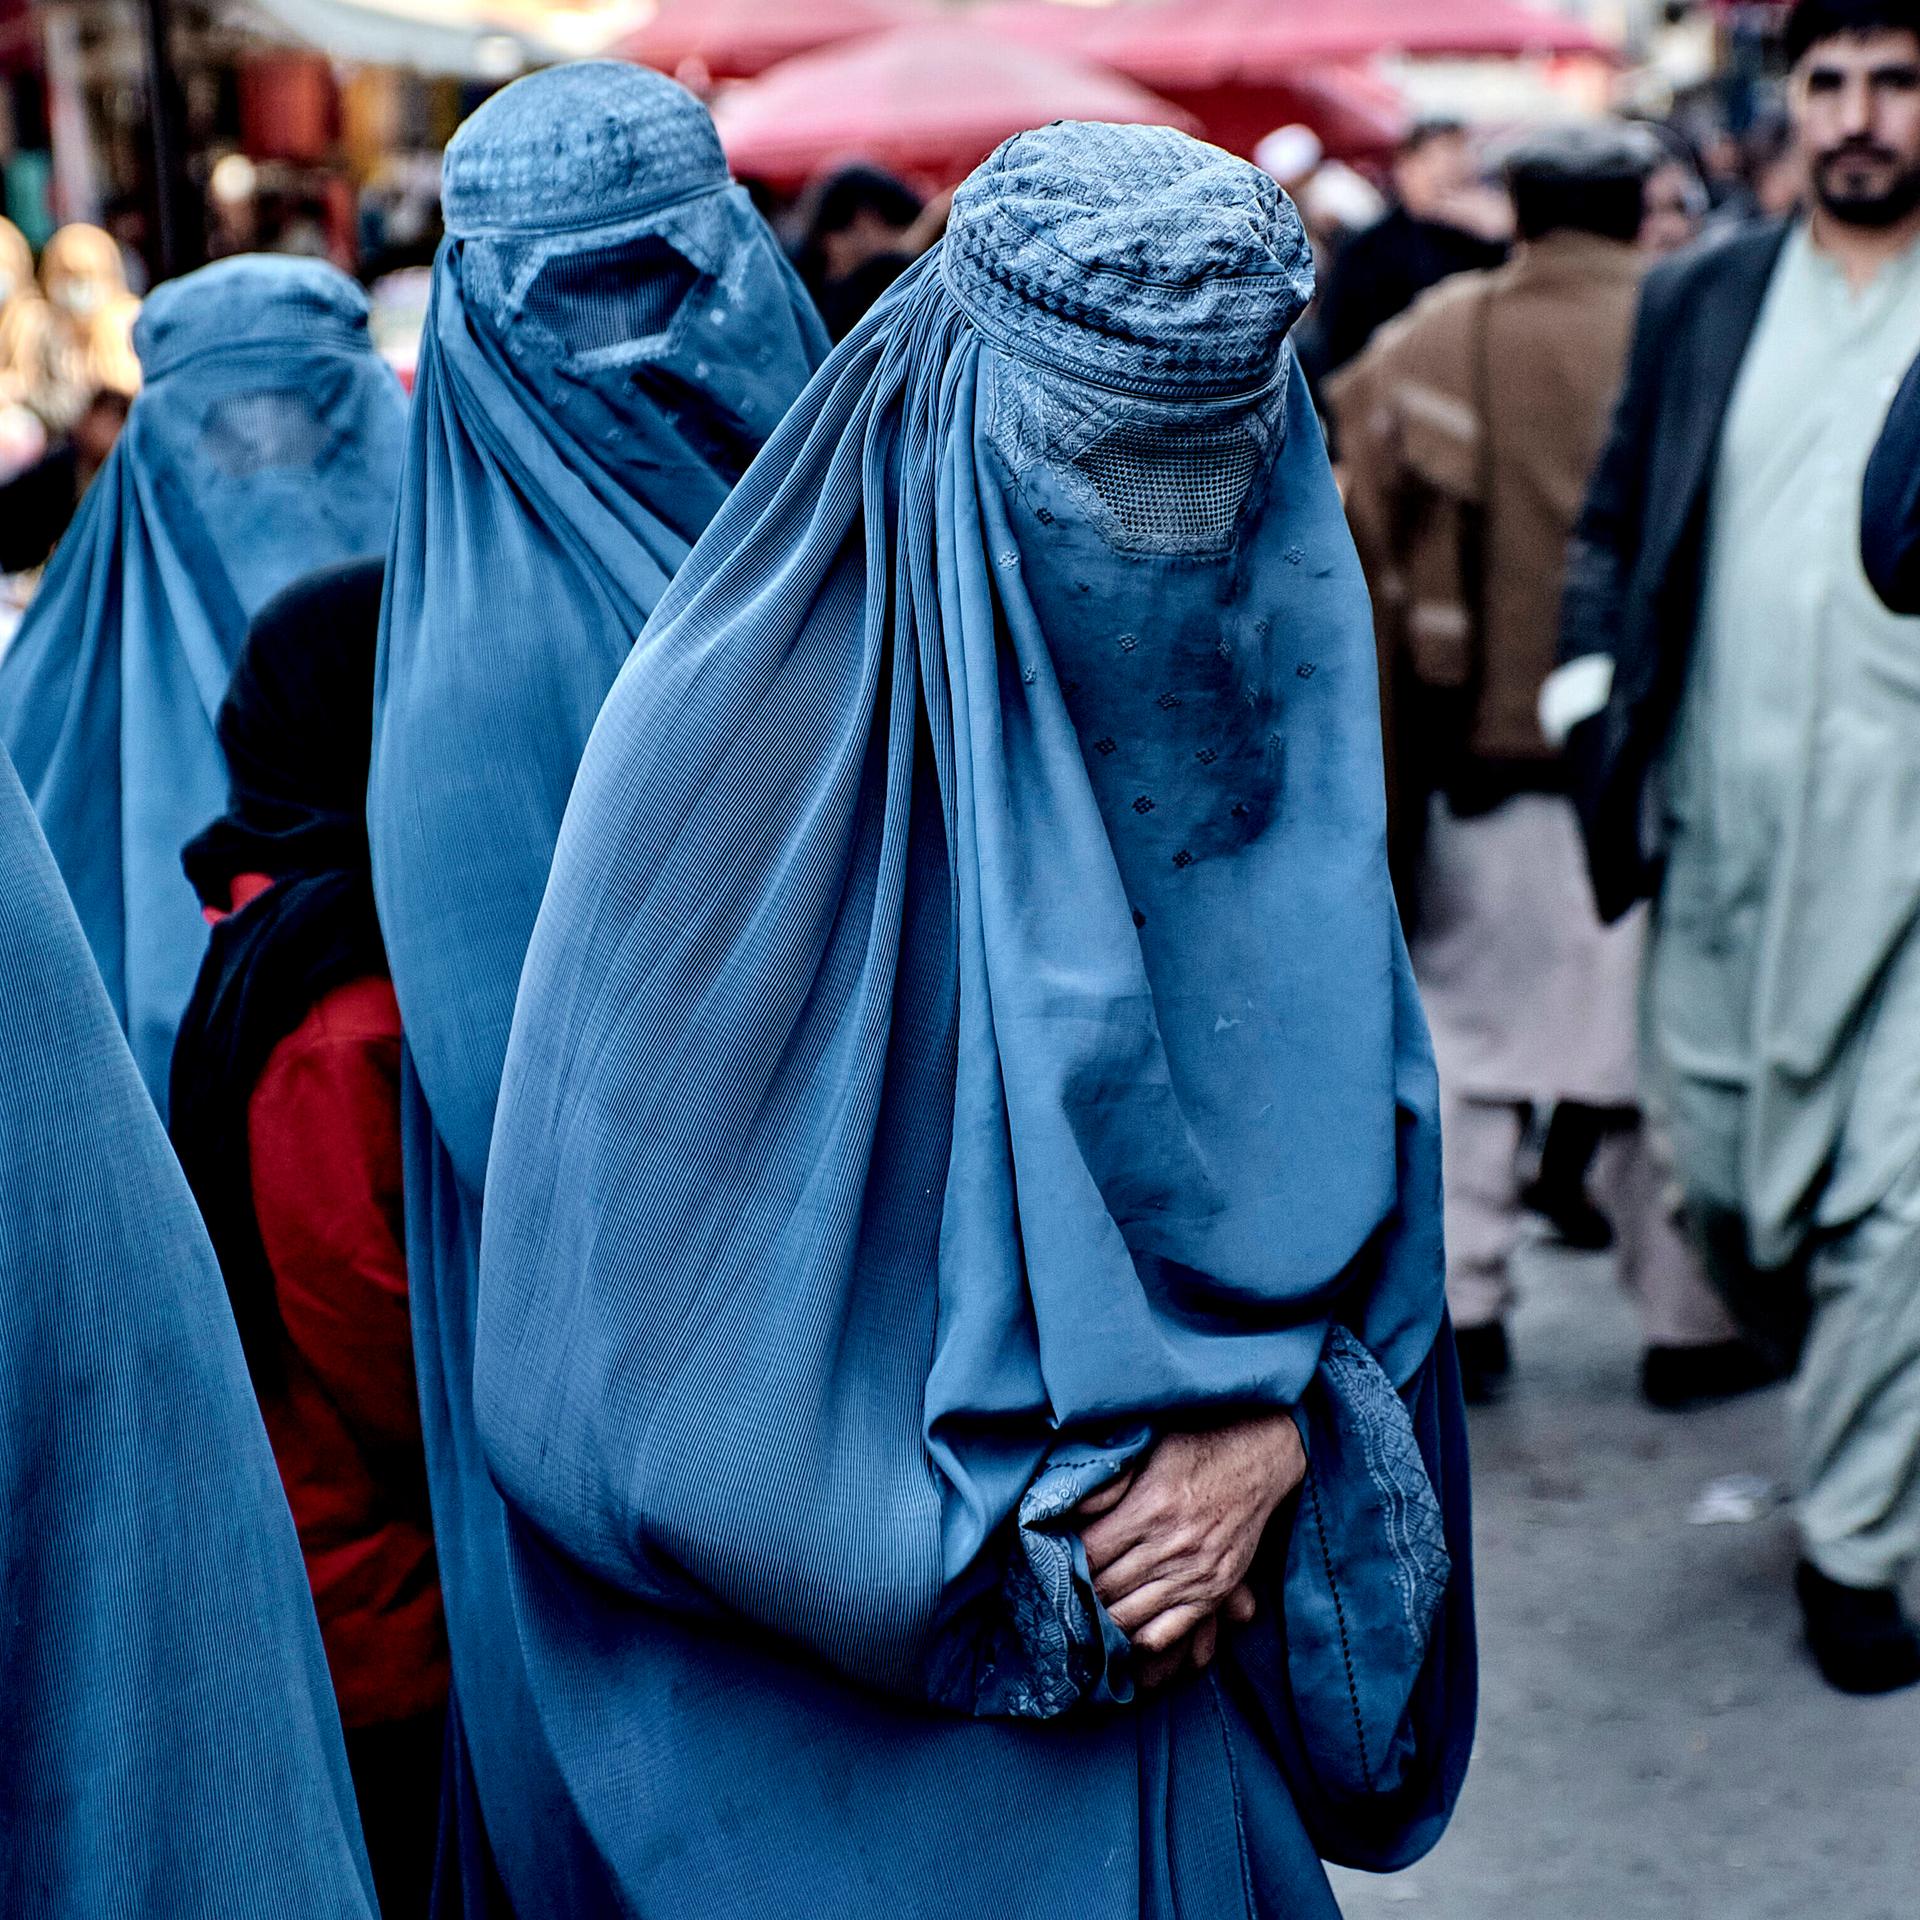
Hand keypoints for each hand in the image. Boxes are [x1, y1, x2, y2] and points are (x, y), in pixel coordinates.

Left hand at [1073, 1412, 1306, 1682]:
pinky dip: (1142, 1640)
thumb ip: (1108, 1483)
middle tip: (1056, 1601)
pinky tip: (1123, 1637)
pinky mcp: (1215, 1589)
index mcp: (1149, 1509)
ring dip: (1102, 1622)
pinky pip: (1171, 1630)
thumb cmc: (1197, 1449)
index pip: (1091, 1554)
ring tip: (1080, 1624)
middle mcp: (1171, 1546)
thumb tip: (1067, 1507)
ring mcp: (1195, 1573)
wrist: (1259, 1458)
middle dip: (1077, 1596)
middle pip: (1106, 1588)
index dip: (1065, 1564)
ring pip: (1132, 1616)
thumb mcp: (1147, 1449)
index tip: (1048, 1566)